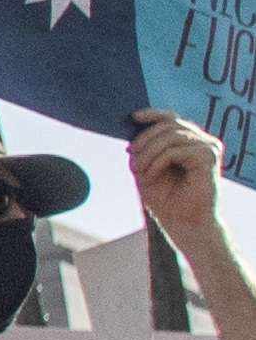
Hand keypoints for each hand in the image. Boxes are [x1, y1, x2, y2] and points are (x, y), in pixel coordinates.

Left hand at [129, 109, 226, 240]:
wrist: (183, 225)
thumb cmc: (168, 200)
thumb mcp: (147, 168)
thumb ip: (143, 148)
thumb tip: (134, 128)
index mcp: (190, 142)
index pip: (172, 118)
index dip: (153, 114)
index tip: (133, 117)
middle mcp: (202, 142)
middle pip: (169, 124)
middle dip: (144, 139)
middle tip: (132, 156)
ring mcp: (208, 148)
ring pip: (170, 136)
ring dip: (148, 153)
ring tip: (140, 171)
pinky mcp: (208, 157)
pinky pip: (175, 151)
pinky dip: (157, 163)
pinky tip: (151, 177)